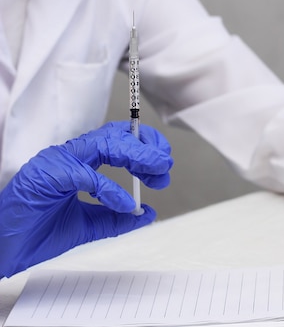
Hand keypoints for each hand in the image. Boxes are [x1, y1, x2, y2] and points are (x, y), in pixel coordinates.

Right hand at [0, 121, 173, 277]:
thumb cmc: (37, 233)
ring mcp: (58, 162)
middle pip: (117, 135)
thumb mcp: (89, 225)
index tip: (163, 165)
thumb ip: (117, 218)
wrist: (3, 249)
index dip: (146, 146)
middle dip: (148, 148)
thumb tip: (148, 213)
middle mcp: (71, 155)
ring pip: (105, 145)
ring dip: (137, 157)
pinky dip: (111, 190)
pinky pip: (87, 176)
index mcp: (80, 161)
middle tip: (165, 167)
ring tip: (156, 172)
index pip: (119, 139)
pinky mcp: (48, 175)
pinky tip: (125, 203)